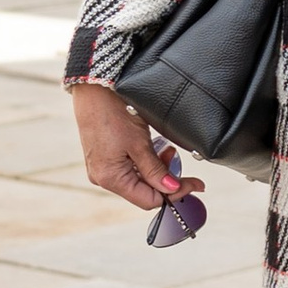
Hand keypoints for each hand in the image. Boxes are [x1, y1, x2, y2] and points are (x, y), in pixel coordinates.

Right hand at [70, 80, 203, 215]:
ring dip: (156, 169)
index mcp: (110, 178)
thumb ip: (155, 170)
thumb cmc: (113, 111)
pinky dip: (145, 162)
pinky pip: (129, 168)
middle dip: (165, 179)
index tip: (193, 183)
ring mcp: (101, 168)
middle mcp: (102, 177)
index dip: (174, 193)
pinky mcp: (104, 157)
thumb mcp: (139, 143)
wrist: (94, 87)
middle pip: (144, 191)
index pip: (149, 200)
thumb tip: (172, 190)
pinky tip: (152, 148)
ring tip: (166, 149)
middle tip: (179, 160)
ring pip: (138, 180)